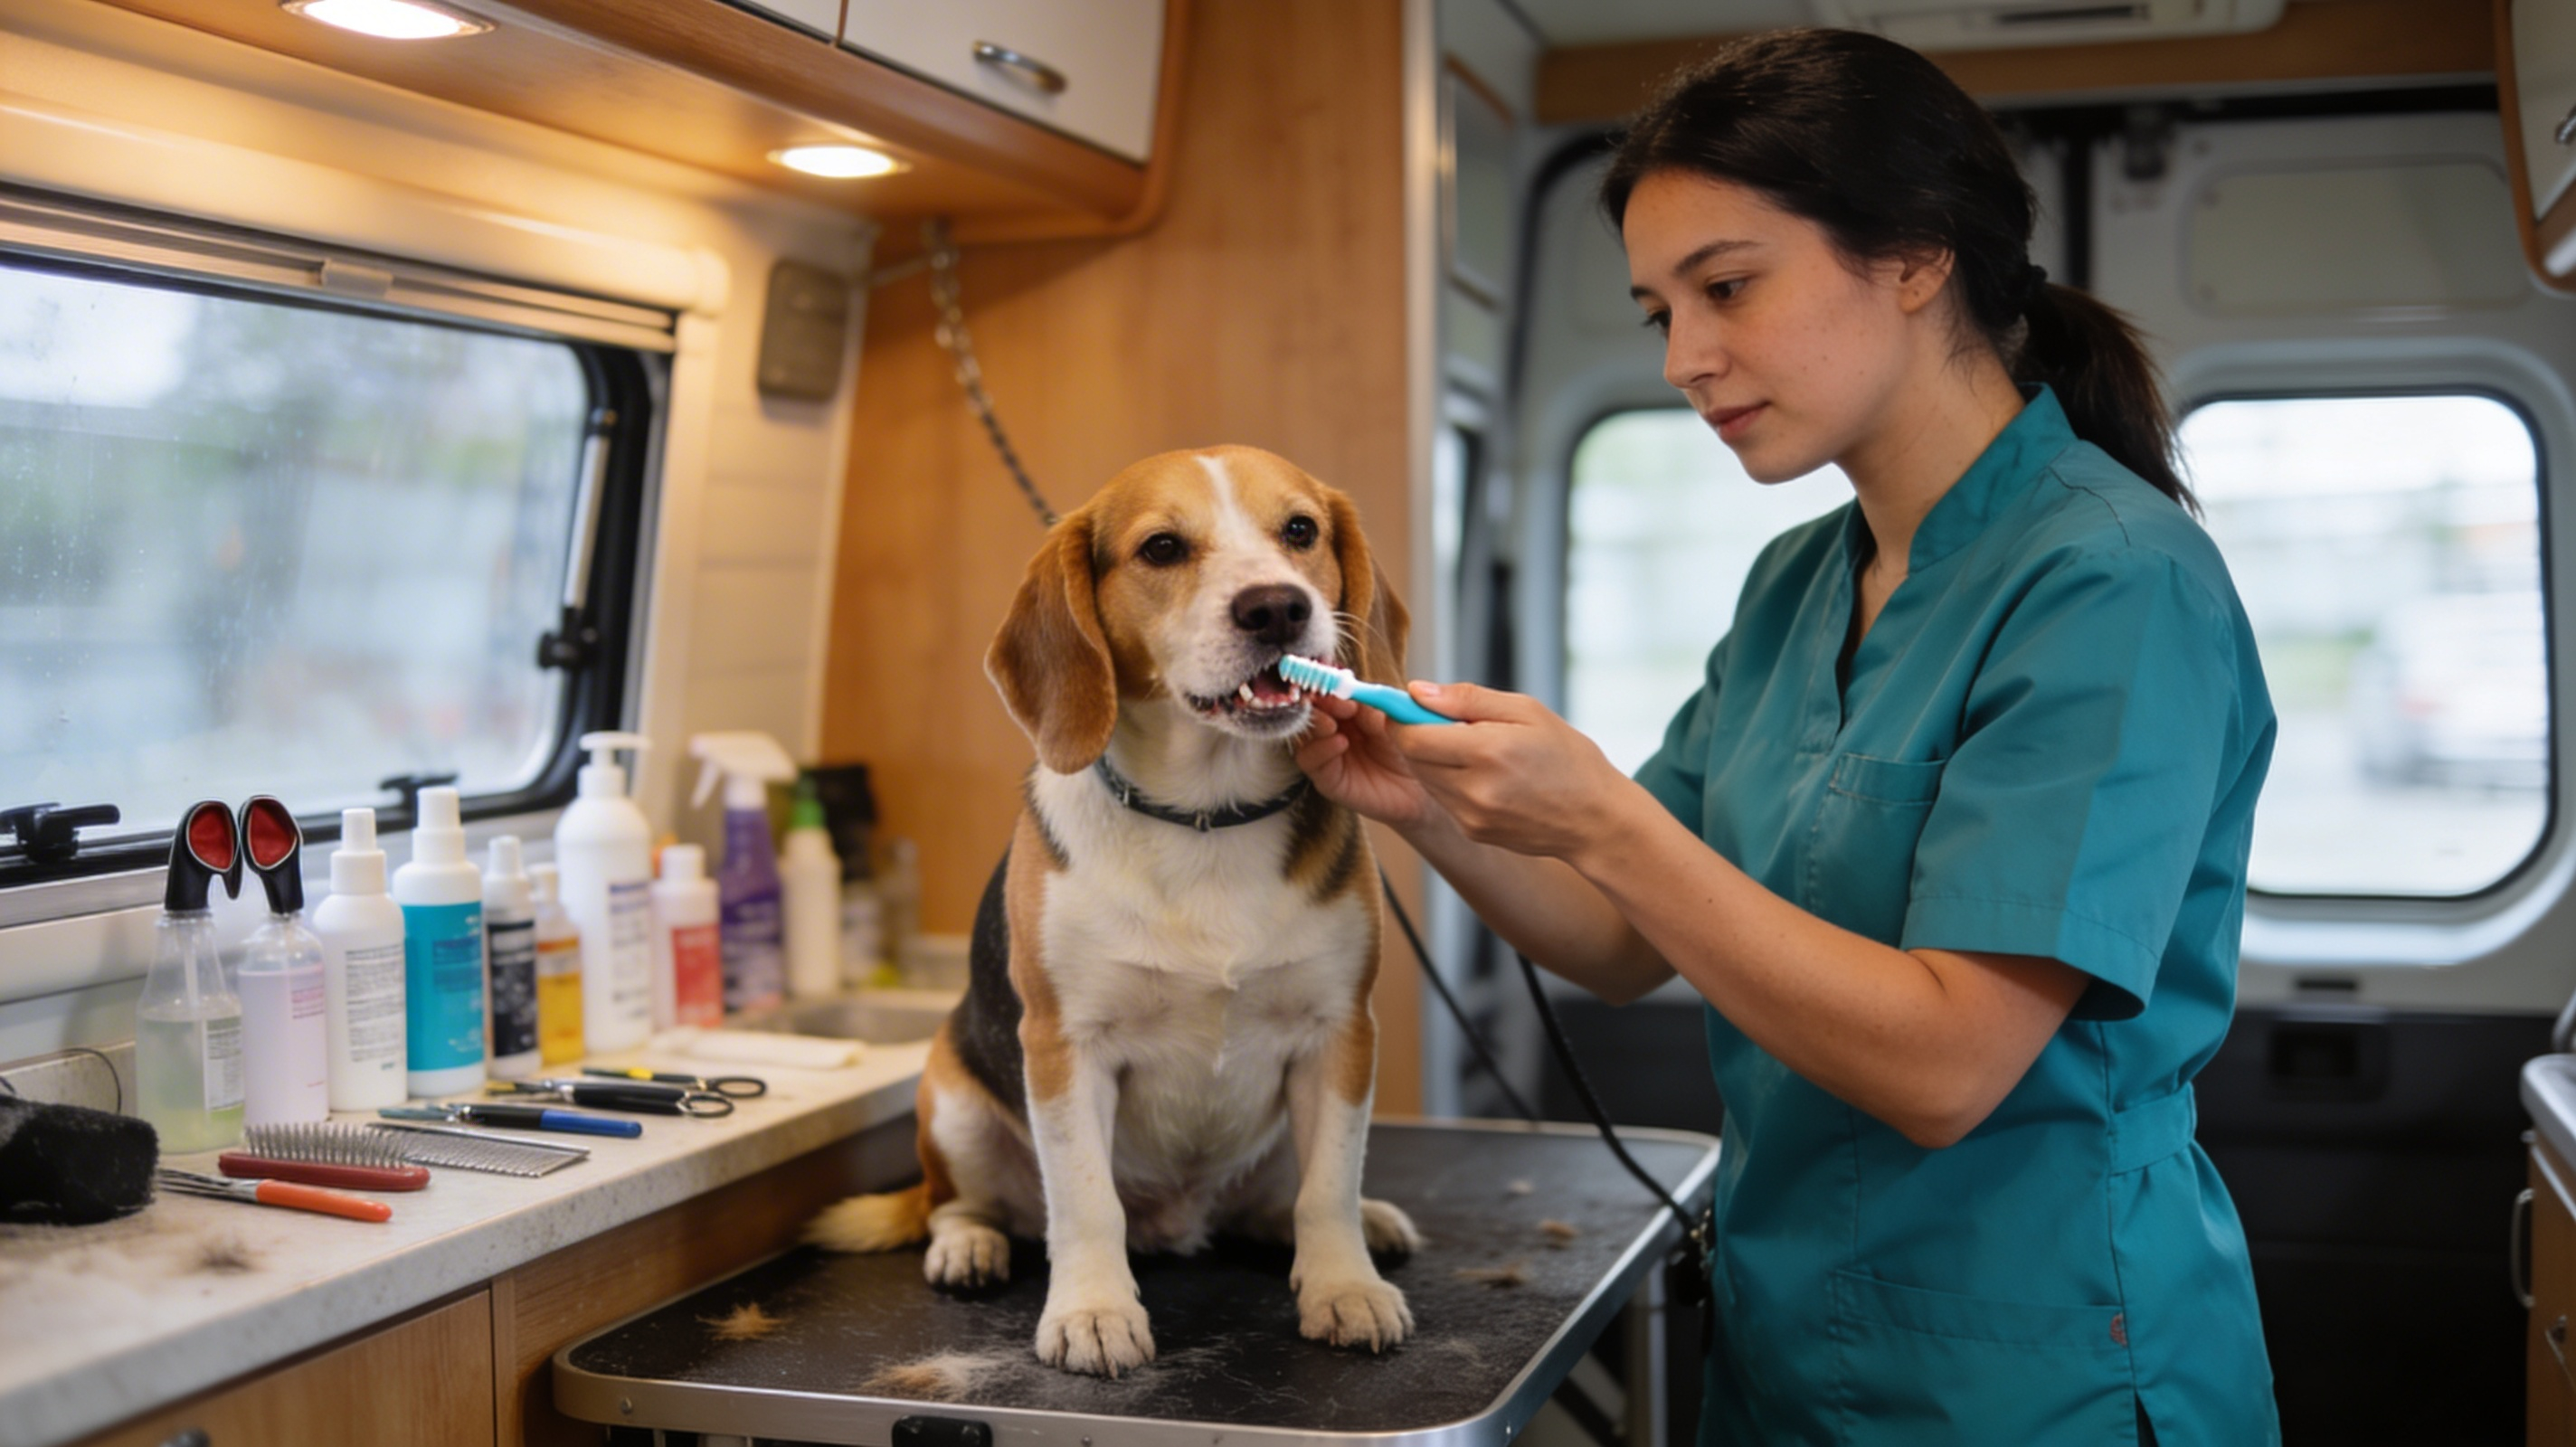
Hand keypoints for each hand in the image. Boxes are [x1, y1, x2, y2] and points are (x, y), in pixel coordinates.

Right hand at [1296, 695, 1439, 828]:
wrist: (1424, 789)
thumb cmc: (1412, 752)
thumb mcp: (1395, 720)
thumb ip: (1372, 704)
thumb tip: (1350, 688)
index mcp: (1350, 710)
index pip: (1328, 693)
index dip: (1329, 687)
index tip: (1337, 685)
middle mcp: (1335, 730)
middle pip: (1310, 711)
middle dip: (1318, 704)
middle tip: (1333, 703)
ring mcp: (1329, 755)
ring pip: (1304, 736)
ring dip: (1315, 725)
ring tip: (1332, 724)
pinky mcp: (1329, 779)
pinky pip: (1311, 762)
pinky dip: (1321, 750)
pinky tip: (1340, 743)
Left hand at [1382, 682, 1633, 862]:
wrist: (1596, 819)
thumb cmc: (1568, 757)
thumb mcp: (1527, 711)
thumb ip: (1467, 699)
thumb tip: (1417, 690)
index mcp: (1488, 752)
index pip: (1412, 737)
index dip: (1405, 718)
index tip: (1415, 706)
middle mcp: (1473, 790)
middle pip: (1413, 759)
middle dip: (1420, 736)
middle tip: (1452, 724)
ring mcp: (1471, 816)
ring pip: (1425, 779)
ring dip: (1435, 759)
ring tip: (1477, 749)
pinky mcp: (1473, 832)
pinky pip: (1444, 799)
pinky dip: (1452, 782)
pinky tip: (1486, 775)